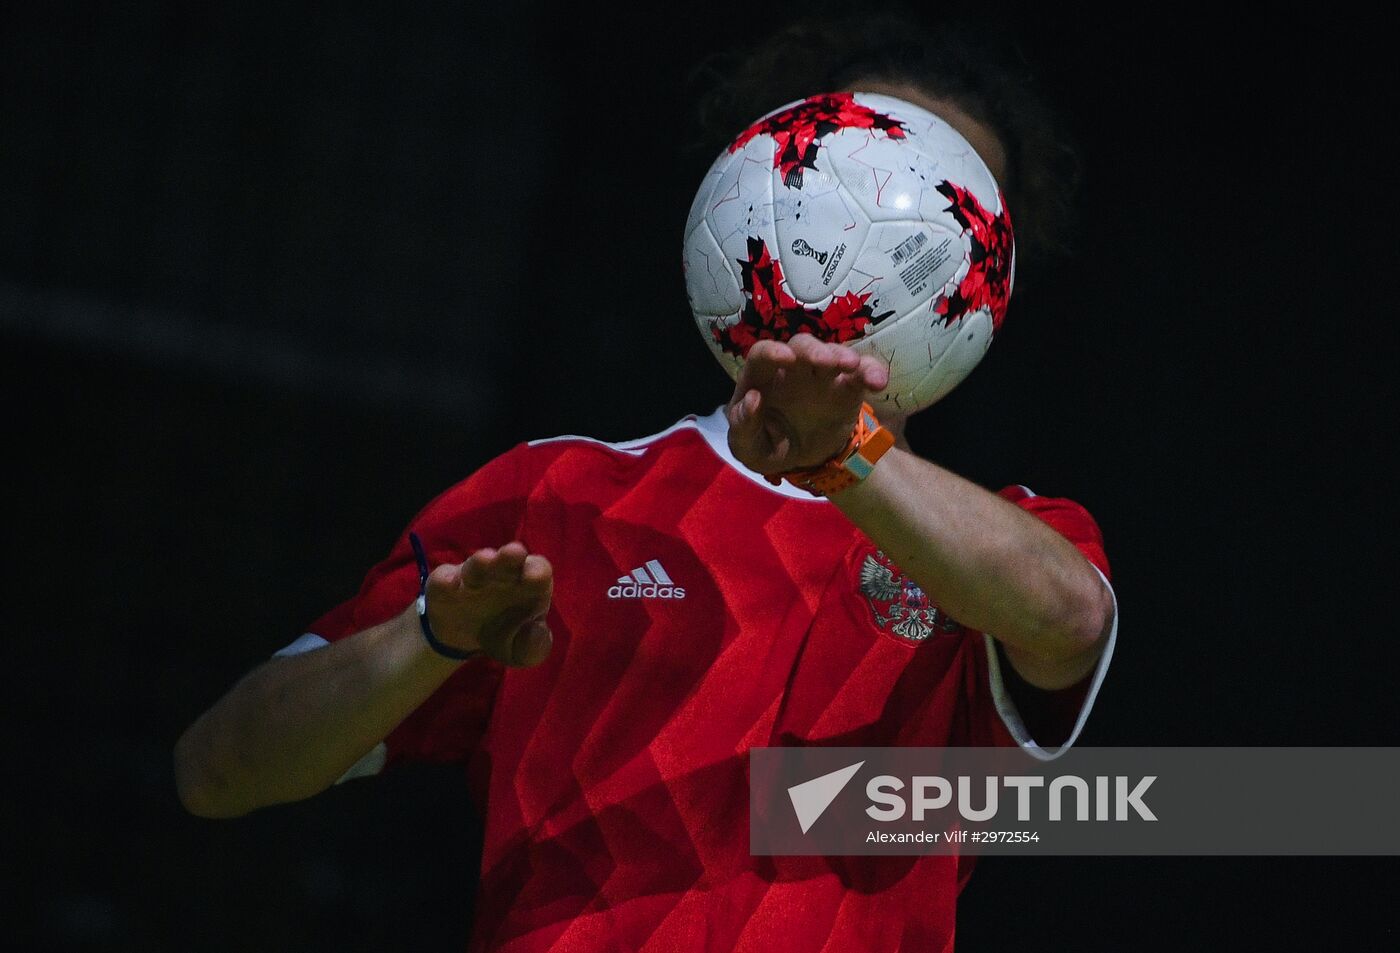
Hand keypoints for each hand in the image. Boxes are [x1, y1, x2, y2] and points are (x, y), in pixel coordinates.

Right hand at [424, 543, 552, 666]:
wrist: (462, 641)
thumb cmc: (503, 635)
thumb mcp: (523, 651)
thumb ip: (535, 646)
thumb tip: (535, 631)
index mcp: (528, 585)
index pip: (538, 569)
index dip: (537, 571)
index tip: (536, 578)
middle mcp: (502, 573)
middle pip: (509, 558)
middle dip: (511, 554)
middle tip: (514, 552)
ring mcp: (472, 576)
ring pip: (476, 564)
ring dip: (480, 562)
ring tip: (485, 560)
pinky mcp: (444, 585)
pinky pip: (443, 578)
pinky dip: (445, 579)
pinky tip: (449, 582)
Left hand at [726, 333, 888, 474]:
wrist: (800, 460)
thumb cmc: (766, 446)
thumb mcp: (748, 448)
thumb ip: (743, 427)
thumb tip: (753, 399)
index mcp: (762, 378)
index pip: (763, 355)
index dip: (772, 352)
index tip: (785, 357)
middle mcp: (793, 370)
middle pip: (801, 346)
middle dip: (813, 350)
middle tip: (825, 362)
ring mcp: (822, 376)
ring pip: (833, 354)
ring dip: (843, 356)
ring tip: (852, 366)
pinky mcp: (847, 388)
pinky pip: (861, 374)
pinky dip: (871, 372)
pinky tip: (879, 382)